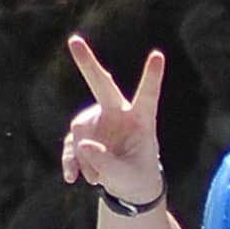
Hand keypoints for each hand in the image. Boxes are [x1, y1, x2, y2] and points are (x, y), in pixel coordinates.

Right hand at [61, 35, 166, 206]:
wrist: (128, 188)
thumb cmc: (137, 178)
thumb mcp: (127, 176)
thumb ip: (108, 163)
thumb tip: (83, 145)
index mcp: (141, 120)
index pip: (147, 96)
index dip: (152, 77)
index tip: (158, 55)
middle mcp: (118, 113)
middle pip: (101, 85)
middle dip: (87, 63)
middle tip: (74, 40)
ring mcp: (98, 122)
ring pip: (80, 131)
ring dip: (84, 158)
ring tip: (96, 179)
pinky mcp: (82, 135)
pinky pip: (71, 145)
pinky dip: (71, 162)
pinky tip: (72, 178)